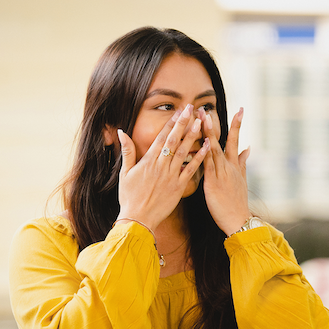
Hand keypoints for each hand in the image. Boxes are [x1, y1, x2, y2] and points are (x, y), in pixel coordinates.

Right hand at [116, 105, 209, 230]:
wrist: (137, 219)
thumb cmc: (129, 197)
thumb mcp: (124, 173)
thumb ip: (127, 151)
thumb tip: (121, 132)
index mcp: (148, 161)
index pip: (161, 137)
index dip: (171, 123)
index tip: (178, 111)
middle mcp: (160, 166)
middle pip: (174, 140)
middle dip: (183, 123)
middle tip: (192, 109)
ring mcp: (170, 176)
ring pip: (184, 152)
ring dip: (193, 136)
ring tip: (201, 123)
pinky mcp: (178, 187)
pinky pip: (191, 170)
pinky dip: (199, 158)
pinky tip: (207, 147)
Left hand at [201, 107, 250, 234]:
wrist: (238, 220)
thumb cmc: (237, 202)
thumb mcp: (242, 179)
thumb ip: (243, 162)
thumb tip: (248, 147)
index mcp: (234, 165)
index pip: (235, 140)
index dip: (237, 125)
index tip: (240, 109)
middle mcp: (229, 166)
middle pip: (224, 140)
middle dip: (217, 123)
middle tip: (208, 108)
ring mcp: (222, 173)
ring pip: (214, 149)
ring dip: (209, 132)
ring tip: (204, 117)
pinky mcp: (214, 182)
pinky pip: (209, 165)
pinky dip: (206, 153)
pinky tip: (203, 142)